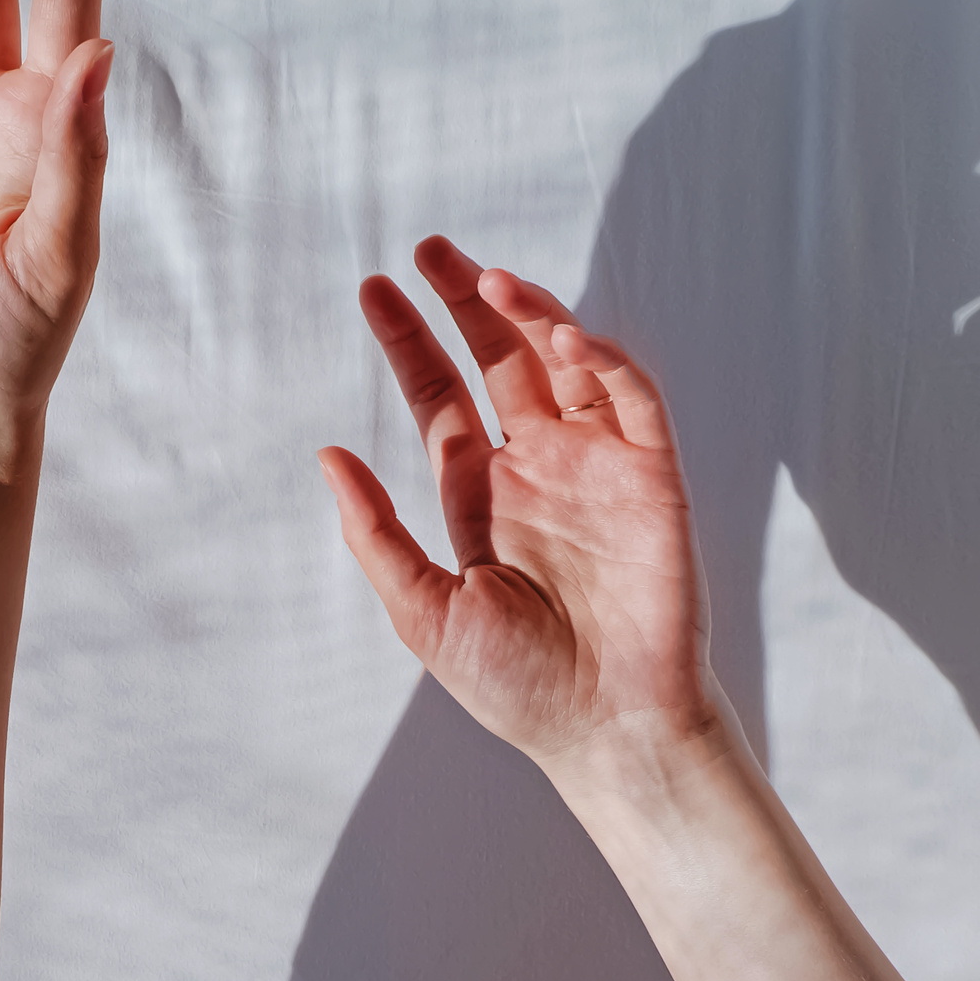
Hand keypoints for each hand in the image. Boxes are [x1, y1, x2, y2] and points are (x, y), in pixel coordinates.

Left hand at [320, 236, 723, 774]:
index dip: (410, 344)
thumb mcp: (425, 611)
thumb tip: (326, 456)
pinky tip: (561, 338)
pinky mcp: (653, 478)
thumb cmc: (520, 687)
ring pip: (565, 363)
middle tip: (430, 249)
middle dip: (467, 302)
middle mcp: (541, 469)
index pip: (443, 399)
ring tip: (488, 279)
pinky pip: (631, 399)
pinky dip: (602, 360)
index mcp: (485, 496)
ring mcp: (598, 468)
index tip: (374, 291)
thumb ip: (375, 534)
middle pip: (500, 360)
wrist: (606, 731)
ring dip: (532, 314)